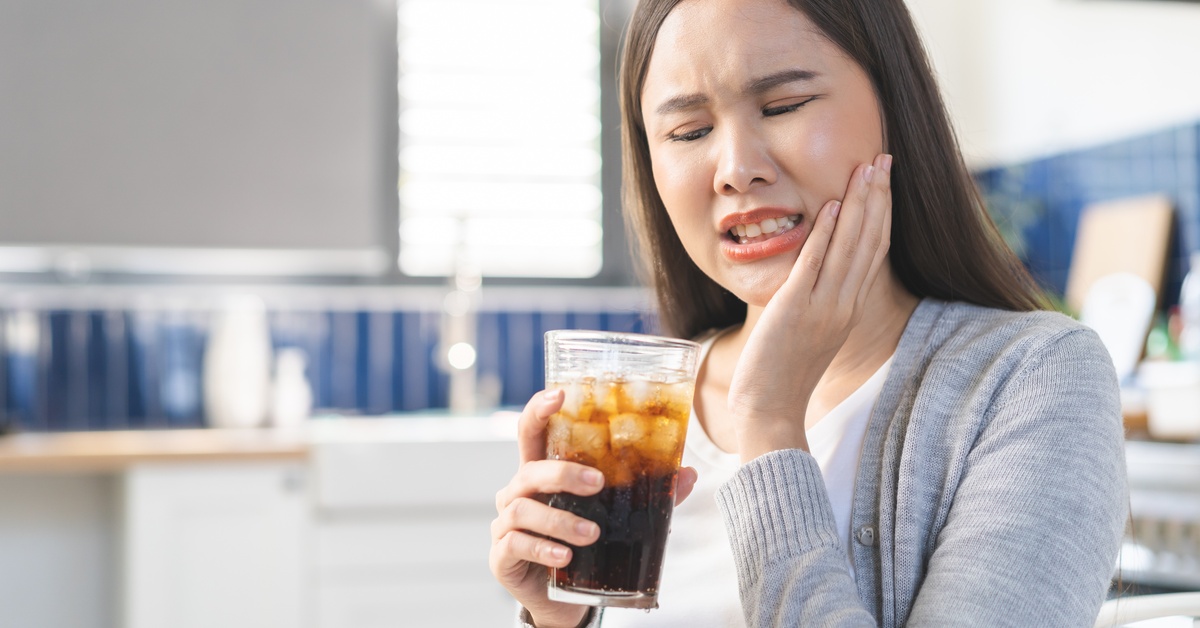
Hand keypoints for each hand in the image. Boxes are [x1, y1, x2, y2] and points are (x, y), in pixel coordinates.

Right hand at [490, 389, 698, 626]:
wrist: (563, 597)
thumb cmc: (584, 543)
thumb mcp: (614, 515)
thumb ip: (647, 495)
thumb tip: (688, 473)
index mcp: (541, 473)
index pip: (532, 431)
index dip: (540, 408)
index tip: (560, 395)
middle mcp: (517, 492)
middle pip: (529, 469)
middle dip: (563, 474)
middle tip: (598, 484)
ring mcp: (505, 524)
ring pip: (522, 509)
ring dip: (560, 520)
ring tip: (593, 534)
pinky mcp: (502, 556)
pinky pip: (516, 545)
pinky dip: (543, 549)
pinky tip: (565, 557)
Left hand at [727, 153, 892, 461]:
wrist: (770, 409)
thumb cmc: (783, 371)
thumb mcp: (810, 329)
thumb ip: (817, 298)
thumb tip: (814, 270)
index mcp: (850, 308)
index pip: (874, 251)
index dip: (882, 213)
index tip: (885, 180)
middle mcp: (844, 306)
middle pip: (870, 242)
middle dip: (878, 198)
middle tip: (884, 159)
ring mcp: (823, 308)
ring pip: (849, 248)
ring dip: (859, 205)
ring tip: (865, 168)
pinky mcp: (796, 311)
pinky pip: (815, 266)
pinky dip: (825, 235)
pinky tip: (832, 205)